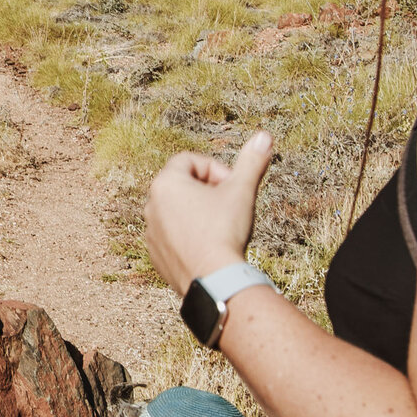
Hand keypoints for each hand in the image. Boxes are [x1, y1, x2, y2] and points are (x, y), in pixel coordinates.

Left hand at [142, 131, 274, 297]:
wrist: (213, 281)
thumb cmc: (225, 231)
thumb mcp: (242, 191)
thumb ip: (252, 161)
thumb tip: (265, 136)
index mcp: (166, 184)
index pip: (189, 160)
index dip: (215, 169)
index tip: (231, 186)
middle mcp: (151, 205)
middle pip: (182, 185)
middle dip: (207, 190)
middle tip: (229, 205)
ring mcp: (151, 232)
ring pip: (176, 211)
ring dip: (198, 213)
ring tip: (220, 228)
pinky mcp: (155, 255)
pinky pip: (172, 236)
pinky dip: (189, 236)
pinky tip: (210, 247)